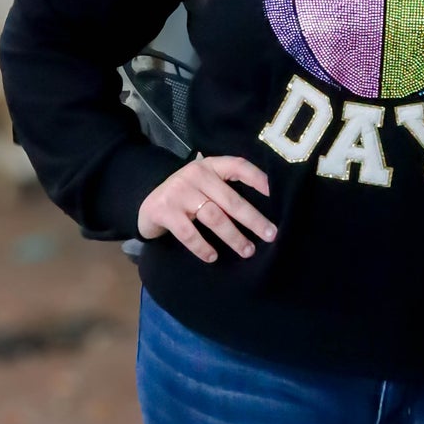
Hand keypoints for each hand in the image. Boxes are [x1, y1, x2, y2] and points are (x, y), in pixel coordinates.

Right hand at [136, 154, 276, 262]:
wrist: (146, 203)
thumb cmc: (187, 197)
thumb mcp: (205, 186)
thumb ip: (227, 190)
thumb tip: (264, 214)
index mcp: (210, 166)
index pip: (239, 166)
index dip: (259, 179)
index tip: (277, 195)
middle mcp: (195, 174)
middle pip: (230, 199)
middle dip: (253, 219)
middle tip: (270, 235)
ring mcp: (178, 192)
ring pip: (214, 217)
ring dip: (233, 236)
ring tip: (247, 251)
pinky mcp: (164, 210)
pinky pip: (188, 233)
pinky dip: (202, 247)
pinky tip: (213, 257)